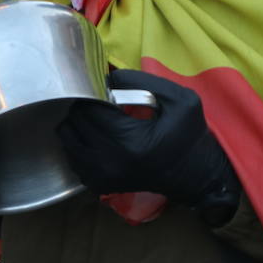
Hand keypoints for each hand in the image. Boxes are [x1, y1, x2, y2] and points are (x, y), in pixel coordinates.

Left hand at [56, 69, 239, 211]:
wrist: (195, 176)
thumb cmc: (189, 135)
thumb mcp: (180, 99)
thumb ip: (143, 81)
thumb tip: (107, 78)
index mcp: (130, 142)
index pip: (90, 108)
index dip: (93, 92)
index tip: (105, 89)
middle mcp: (109, 163)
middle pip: (74, 122)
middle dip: (84, 106)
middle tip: (101, 101)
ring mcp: (100, 177)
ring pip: (67, 138)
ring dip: (77, 122)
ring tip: (97, 117)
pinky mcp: (97, 184)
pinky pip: (72, 155)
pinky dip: (78, 141)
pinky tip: (97, 135)